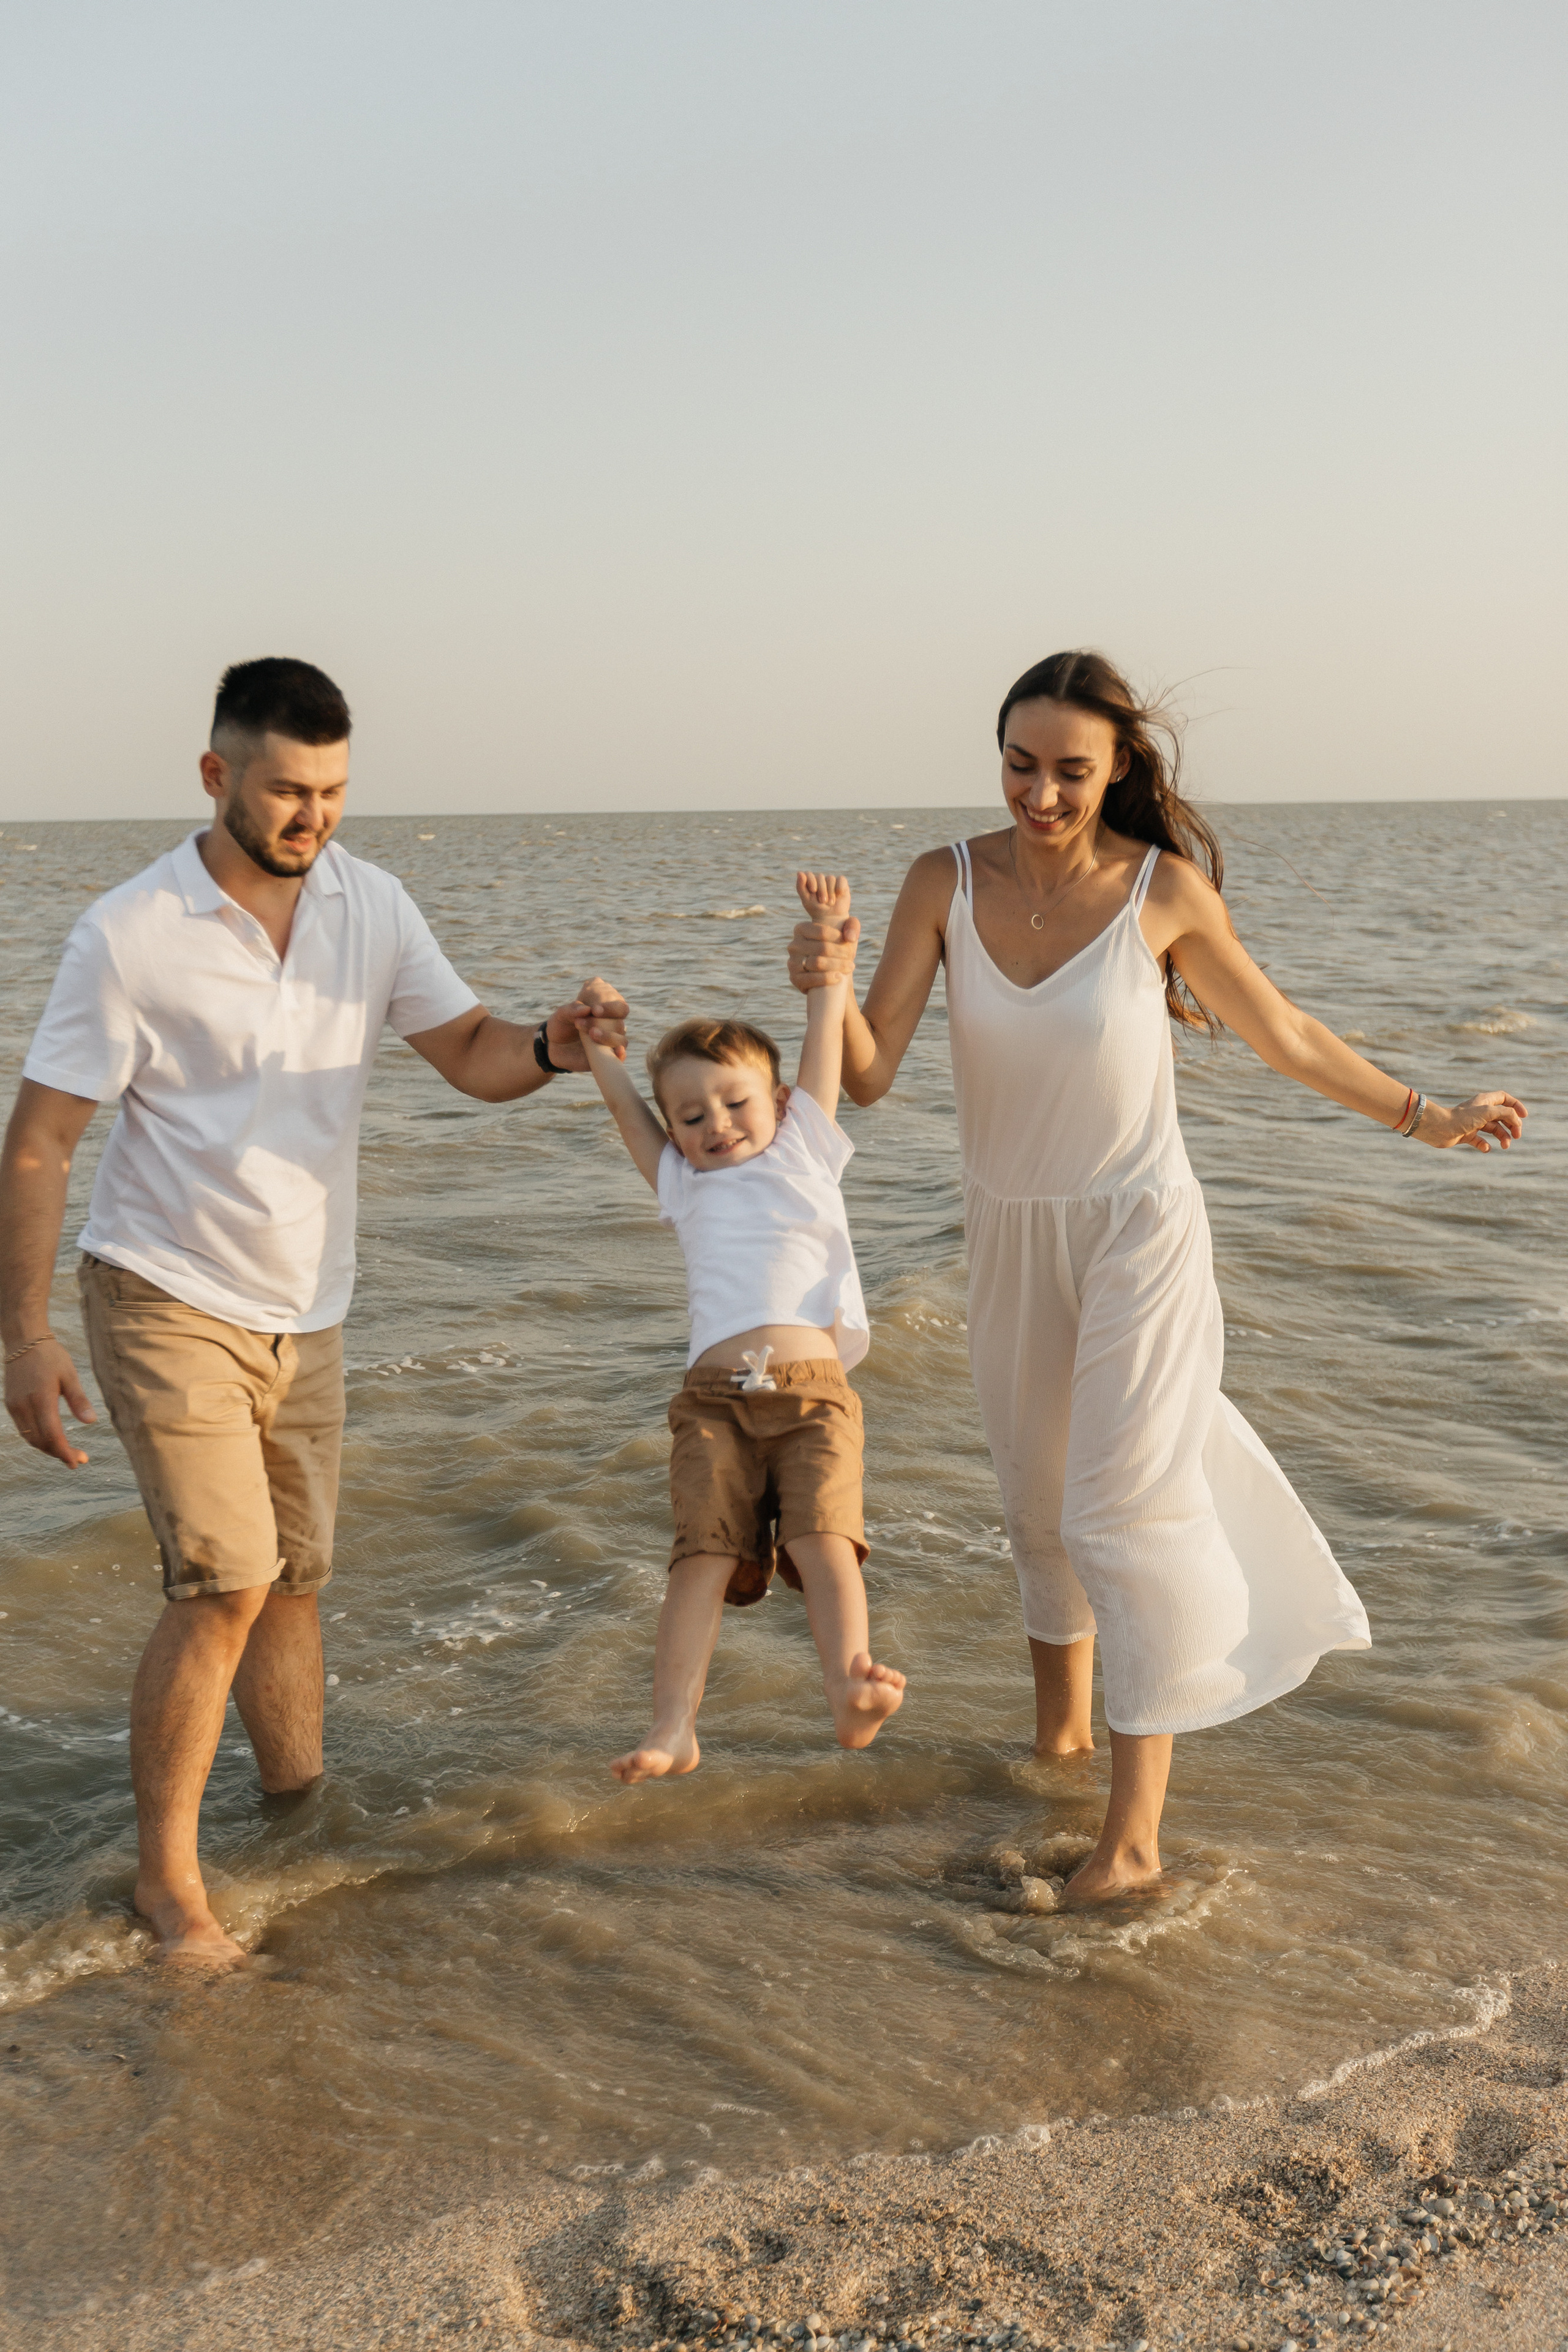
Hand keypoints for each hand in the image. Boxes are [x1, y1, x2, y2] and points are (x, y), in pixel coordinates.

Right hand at [5, 1338, 95, 1465]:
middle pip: (40, 1440)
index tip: (77, 1462)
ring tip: (67, 1453)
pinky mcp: (11, 1404)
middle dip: (58, 1453)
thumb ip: (79, 1400)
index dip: (64, 1451)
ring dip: (47, 1448)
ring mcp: (15, 1406)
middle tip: (78, 1460)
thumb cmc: (51, 1356)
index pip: (52, 1434)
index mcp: (41, 1398)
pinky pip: (23, 1429)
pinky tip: (51, 1440)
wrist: (24, 1341)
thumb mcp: (70, 1375)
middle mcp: (24, 1405)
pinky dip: (37, 1438)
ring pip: (30, 1437)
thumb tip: (91, 1422)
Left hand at [543, 977, 628, 1068]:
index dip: (611, 1008)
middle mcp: (611, 1028)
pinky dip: (621, 1055)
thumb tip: (586, 1009)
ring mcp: (609, 1044)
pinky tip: (618, 1052)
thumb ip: (572, 1009)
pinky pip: (619, 1058)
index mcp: (606, 1013)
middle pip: (621, 1024)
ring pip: (621, 1041)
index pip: (620, 1008)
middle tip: (590, 1019)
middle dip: (608, 1021)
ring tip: (591, 1034)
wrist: (553, 1045)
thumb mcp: (562, 1014)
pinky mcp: (606, 1058)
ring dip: (609, 1037)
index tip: (595, 1010)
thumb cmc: (561, 1025)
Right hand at [789, 871, 859, 994]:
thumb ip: (852, 924)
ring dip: (836, 966)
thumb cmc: (839, 952)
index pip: (819, 930)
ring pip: (814, 963)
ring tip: (849, 968)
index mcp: (801, 929)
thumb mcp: (847, 936)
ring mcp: (791, 962)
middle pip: (819, 947)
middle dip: (839, 954)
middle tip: (853, 961)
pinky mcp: (793, 979)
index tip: (849, 943)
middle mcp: (793, 944)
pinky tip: (837, 979)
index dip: (836, 937)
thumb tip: (850, 926)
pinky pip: (808, 979)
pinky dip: (825, 978)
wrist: (831, 978)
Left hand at [796, 870, 851, 925]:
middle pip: (820, 877)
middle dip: (822, 890)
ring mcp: (831, 880)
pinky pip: (841, 879)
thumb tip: (799, 872)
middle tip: (823, 902)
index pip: (808, 874)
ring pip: (830, 878)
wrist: (831, 918)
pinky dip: (839, 887)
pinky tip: (839, 895)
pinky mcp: (841, 883)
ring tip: (830, 903)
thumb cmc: (816, 909)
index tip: (813, 891)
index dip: (811, 880)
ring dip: (830, 892)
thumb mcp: (806, 900)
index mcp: (810, 882)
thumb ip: (800, 887)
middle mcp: (820, 879)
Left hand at [1421, 1092, 1526, 1150]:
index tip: (1524, 1116)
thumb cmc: (1461, 1118)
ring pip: (1494, 1129)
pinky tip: (1486, 1148)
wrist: (1437, 1128)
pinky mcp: (1466, 1135)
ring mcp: (1473, 1123)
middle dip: (1512, 1125)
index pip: (1505, 1099)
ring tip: (1505, 1146)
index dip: (1516, 1106)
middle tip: (1516, 1136)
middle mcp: (1480, 1111)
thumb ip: (1506, 1114)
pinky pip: (1480, 1141)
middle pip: (1502, 1116)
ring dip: (1502, 1137)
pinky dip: (1485, 1145)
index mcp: (1485, 1101)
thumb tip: (1517, 1121)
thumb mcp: (1488, 1112)